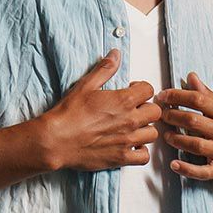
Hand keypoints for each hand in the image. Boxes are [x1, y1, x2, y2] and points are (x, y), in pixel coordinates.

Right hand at [37, 47, 162, 172]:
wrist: (57, 140)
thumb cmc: (69, 114)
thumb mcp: (86, 85)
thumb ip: (105, 69)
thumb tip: (116, 54)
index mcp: (123, 101)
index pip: (149, 90)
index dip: (141, 89)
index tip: (133, 92)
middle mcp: (130, 120)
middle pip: (155, 112)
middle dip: (146, 109)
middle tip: (135, 111)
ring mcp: (127, 140)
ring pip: (152, 134)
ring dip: (145, 130)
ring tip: (133, 129)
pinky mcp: (122, 157)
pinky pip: (144, 157)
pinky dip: (141, 152)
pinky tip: (131, 146)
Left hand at [153, 70, 212, 189]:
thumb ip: (209, 96)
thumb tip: (191, 77)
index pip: (199, 100)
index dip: (177, 96)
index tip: (163, 96)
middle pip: (194, 121)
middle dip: (173, 116)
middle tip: (161, 116)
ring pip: (196, 144)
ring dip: (177, 140)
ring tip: (166, 136)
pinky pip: (203, 171)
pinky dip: (187, 169)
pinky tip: (174, 164)